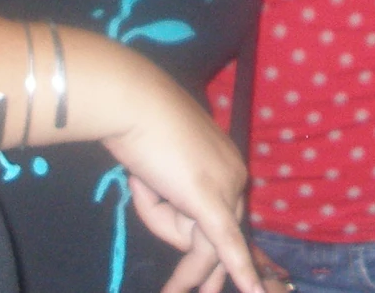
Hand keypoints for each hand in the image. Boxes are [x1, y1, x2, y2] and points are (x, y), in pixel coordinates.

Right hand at [105, 82, 262, 292]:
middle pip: (209, 230)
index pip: (212, 214)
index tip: (161, 197)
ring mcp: (226, 188)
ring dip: (162, 219)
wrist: (133, 102)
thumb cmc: (140, 124)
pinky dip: (241, 273)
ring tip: (146, 176)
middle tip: (155, 194)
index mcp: (228, 163)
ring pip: (197, 240)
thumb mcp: (158, 166)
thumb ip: (168, 193)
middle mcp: (236, 175)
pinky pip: (226, 245)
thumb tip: (169, 210)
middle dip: (171, 224)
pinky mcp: (210, 201)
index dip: (173, 214)